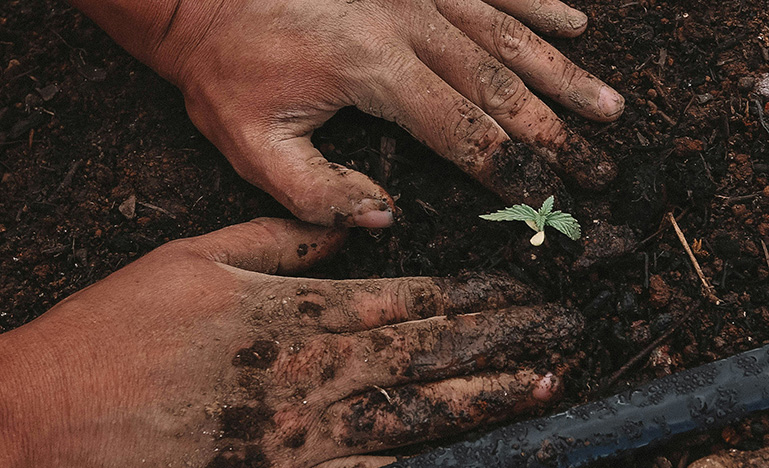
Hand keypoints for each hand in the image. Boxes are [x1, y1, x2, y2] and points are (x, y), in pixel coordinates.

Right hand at [0, 218, 581, 466]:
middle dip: (501, 342)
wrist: (53, 412)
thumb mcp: (196, 257)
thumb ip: (281, 239)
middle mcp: (310, 373)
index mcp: (294, 314)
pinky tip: (467, 456)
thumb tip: (350, 227)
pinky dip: (419, 464)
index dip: (471, 294)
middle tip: (561, 334)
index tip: (519, 288)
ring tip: (541, 386)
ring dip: (483, 399)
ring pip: (414, 414)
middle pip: (427, 355)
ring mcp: (301, 435)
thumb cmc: (120, 328)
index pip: (407, 300)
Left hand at [73, 0, 623, 226]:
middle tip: (603, 164)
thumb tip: (386, 217)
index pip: (463, 130)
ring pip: (509, 35)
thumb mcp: (250, 146)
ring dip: (563, 73)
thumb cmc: (224, 70)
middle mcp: (409, 23)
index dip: (512, 168)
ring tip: (608, 105)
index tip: (552, 198)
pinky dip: (536, 3)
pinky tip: (575, 19)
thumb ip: (318, 194)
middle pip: (502, 86)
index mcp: (373, 71)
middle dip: (556, 132)